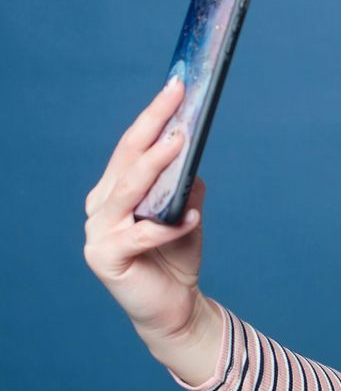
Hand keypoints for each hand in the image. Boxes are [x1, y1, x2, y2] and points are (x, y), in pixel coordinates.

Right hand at [83, 76, 210, 342]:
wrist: (174, 305)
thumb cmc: (177, 254)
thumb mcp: (187, 210)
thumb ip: (185, 184)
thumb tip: (192, 154)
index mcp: (114, 190)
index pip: (132, 145)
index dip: (154, 114)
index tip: (177, 85)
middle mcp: (100, 206)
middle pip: (126, 159)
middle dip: (153, 124)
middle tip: (177, 95)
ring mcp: (98, 232)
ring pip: (128, 190)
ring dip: (155, 165)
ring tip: (180, 144)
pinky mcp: (105, 258)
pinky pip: (141, 236)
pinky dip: (168, 226)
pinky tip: (192, 218)